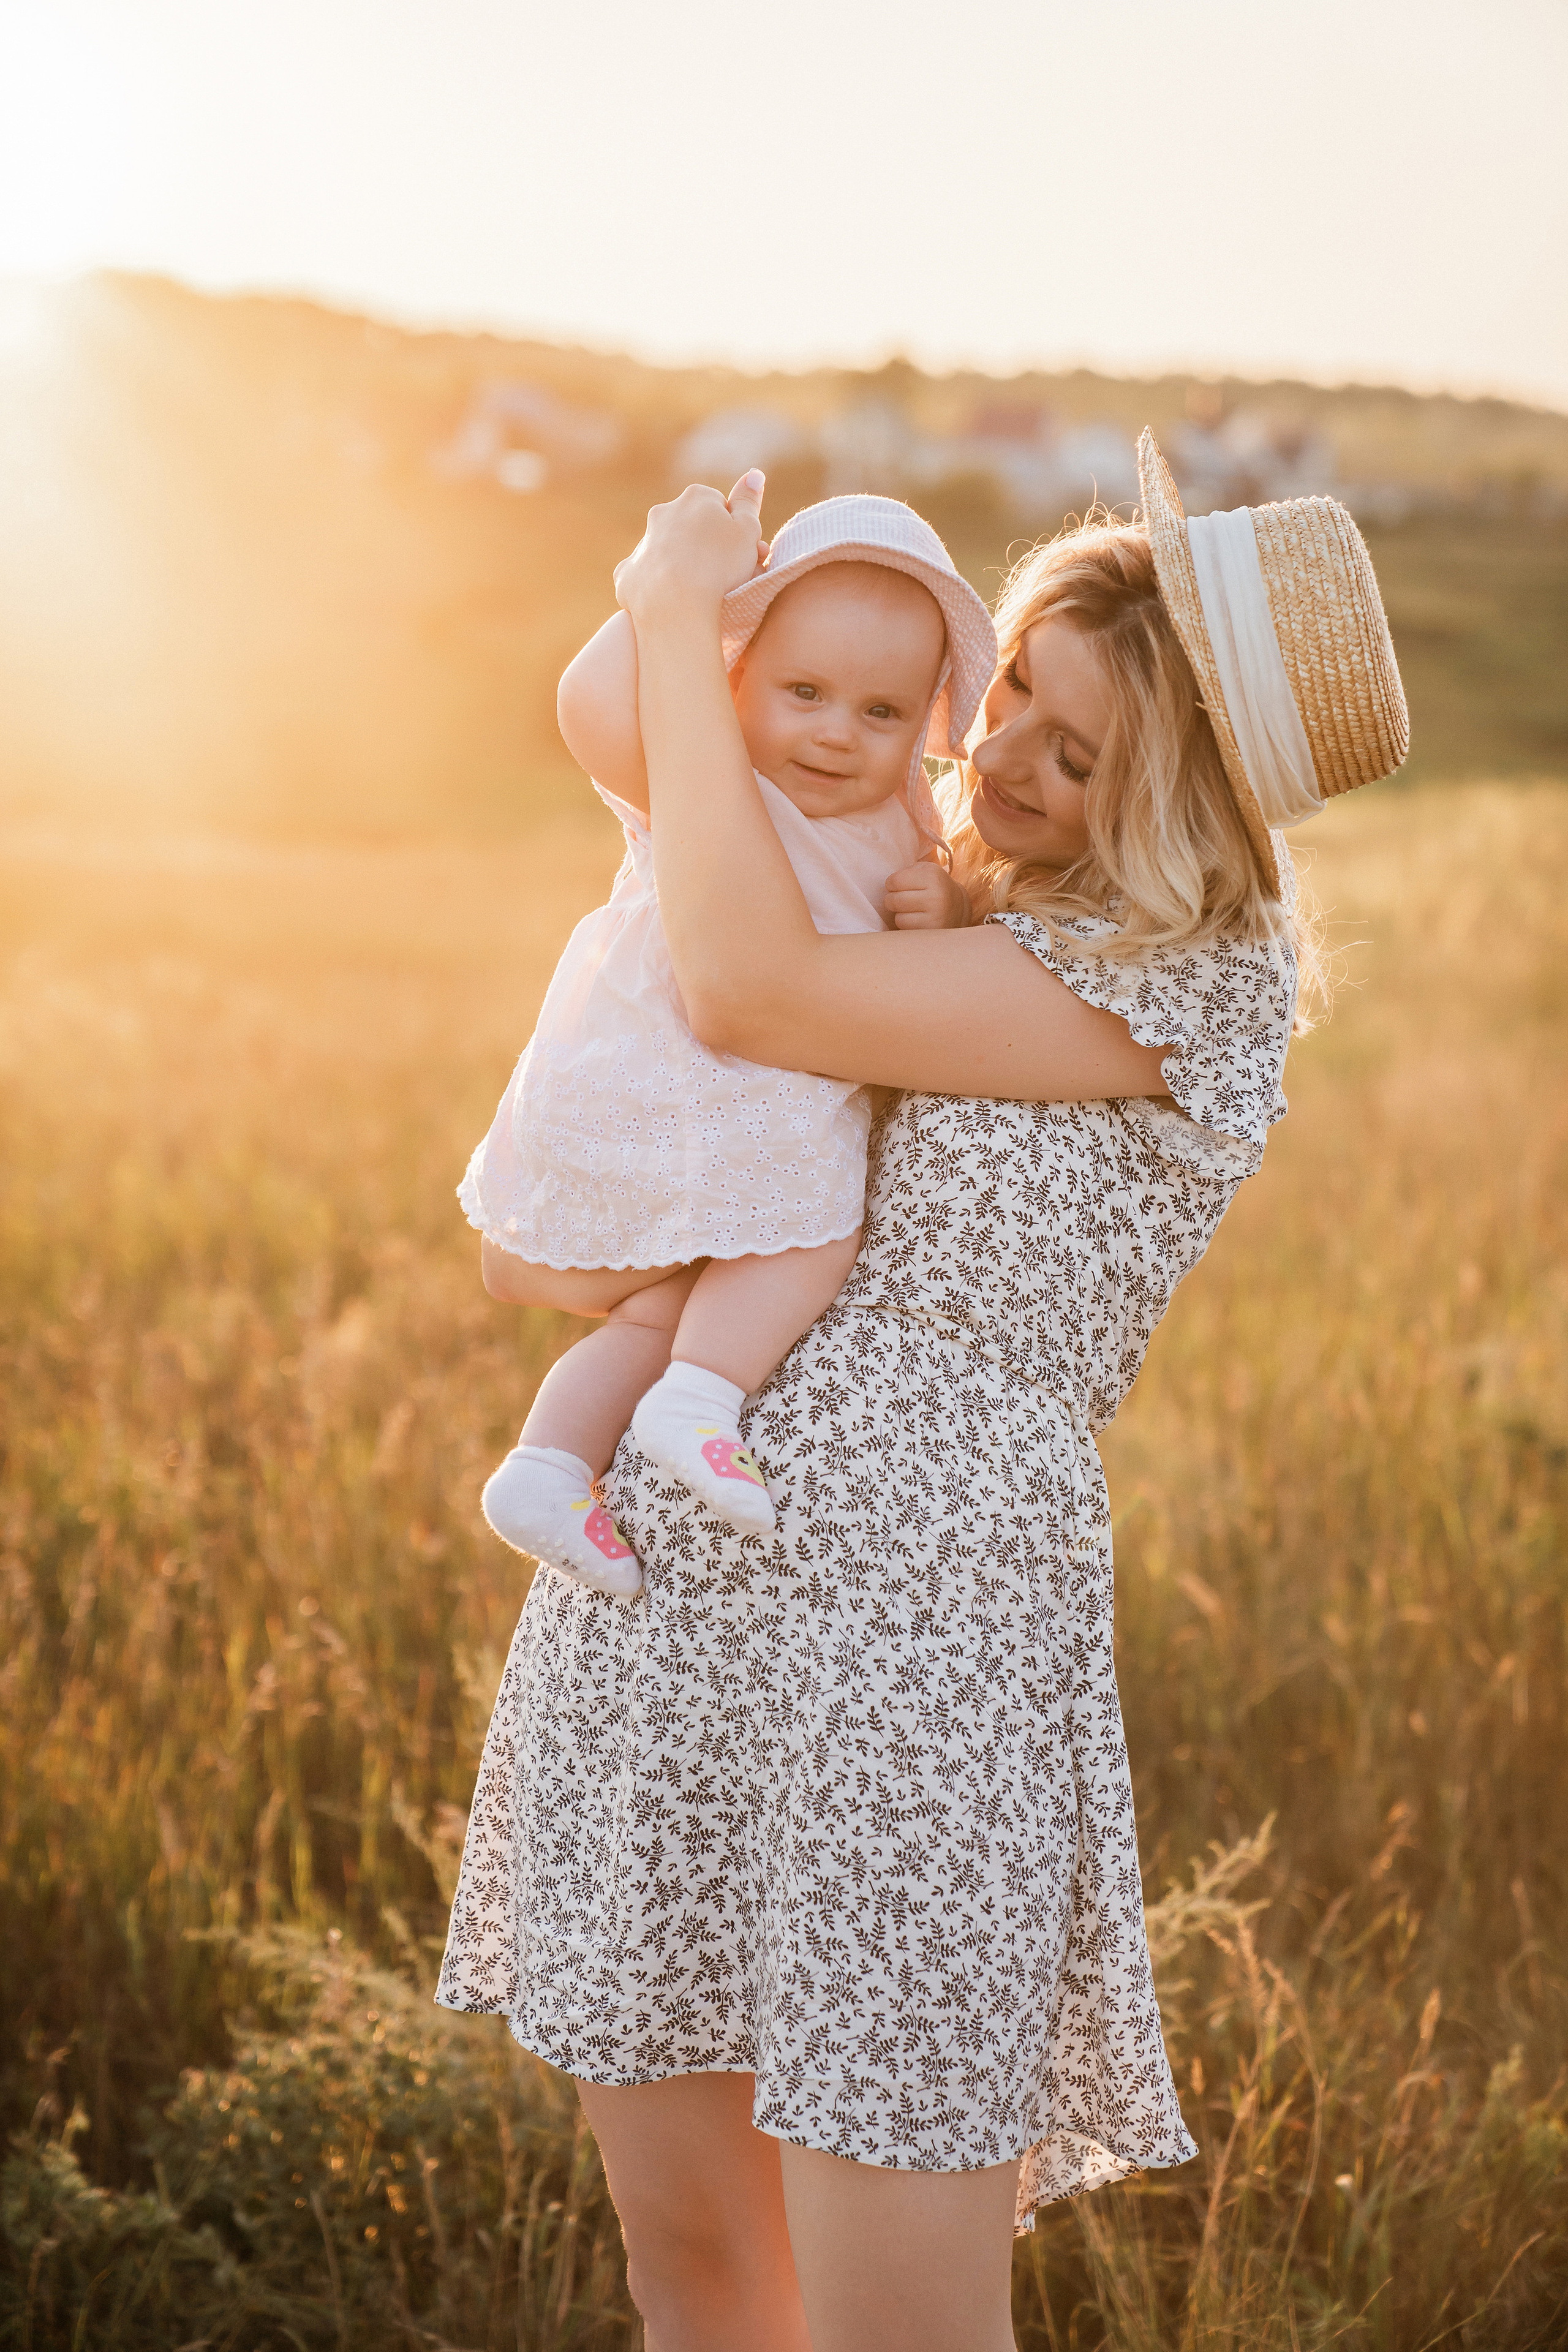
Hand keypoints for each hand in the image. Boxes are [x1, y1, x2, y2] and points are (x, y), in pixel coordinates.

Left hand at [614, 471, 769, 624]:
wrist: (676, 605)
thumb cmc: (720, 566)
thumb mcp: (747, 531)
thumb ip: (749, 502)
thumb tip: (754, 474)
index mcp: (695, 498)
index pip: (719, 508)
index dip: (733, 532)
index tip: (742, 554)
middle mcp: (664, 512)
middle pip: (692, 528)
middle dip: (707, 547)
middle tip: (726, 576)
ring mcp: (644, 543)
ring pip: (667, 551)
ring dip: (682, 565)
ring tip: (699, 592)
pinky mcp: (628, 572)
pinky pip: (645, 576)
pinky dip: (657, 585)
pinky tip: (670, 601)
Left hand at [883, 857, 972, 930]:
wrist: (958, 909)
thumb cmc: (933, 887)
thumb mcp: (925, 870)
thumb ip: (906, 871)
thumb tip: (886, 884)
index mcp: (932, 877)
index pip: (894, 881)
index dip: (891, 884)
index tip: (897, 885)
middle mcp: (936, 897)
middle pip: (893, 900)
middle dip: (891, 900)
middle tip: (900, 899)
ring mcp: (935, 917)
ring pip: (898, 918)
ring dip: (899, 914)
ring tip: (910, 910)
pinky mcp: (932, 933)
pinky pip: (906, 930)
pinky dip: (906, 925)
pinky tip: (916, 920)